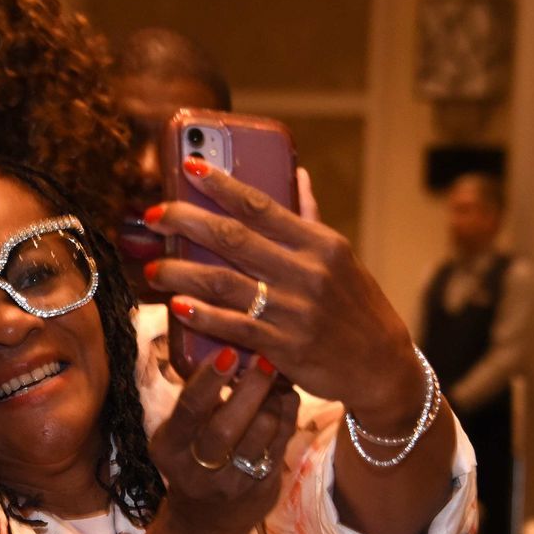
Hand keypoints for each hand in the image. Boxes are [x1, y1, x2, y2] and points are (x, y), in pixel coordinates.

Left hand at [146, 163, 426, 435]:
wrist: (381, 365)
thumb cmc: (355, 306)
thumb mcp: (340, 257)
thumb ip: (310, 217)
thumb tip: (297, 173)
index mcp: (319, 243)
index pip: (261, 204)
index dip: (220, 184)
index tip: (187, 168)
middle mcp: (307, 272)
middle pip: (232, 238)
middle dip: (185, 222)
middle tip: (153, 217)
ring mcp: (295, 310)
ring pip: (224, 282)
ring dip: (181, 272)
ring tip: (153, 269)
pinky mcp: (286, 347)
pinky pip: (235, 326)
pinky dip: (203, 315)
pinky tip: (179, 306)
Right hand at [147, 347, 298, 533]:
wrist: (204, 524)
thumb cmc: (190, 463)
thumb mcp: (178, 436)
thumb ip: (196, 403)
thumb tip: (227, 348)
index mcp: (169, 449)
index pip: (189, 410)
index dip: (209, 380)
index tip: (228, 352)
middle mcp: (197, 470)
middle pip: (227, 426)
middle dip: (249, 389)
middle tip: (265, 359)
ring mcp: (232, 484)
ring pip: (260, 435)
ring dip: (273, 400)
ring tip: (277, 376)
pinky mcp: (261, 490)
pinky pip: (280, 445)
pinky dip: (287, 416)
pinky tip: (286, 398)